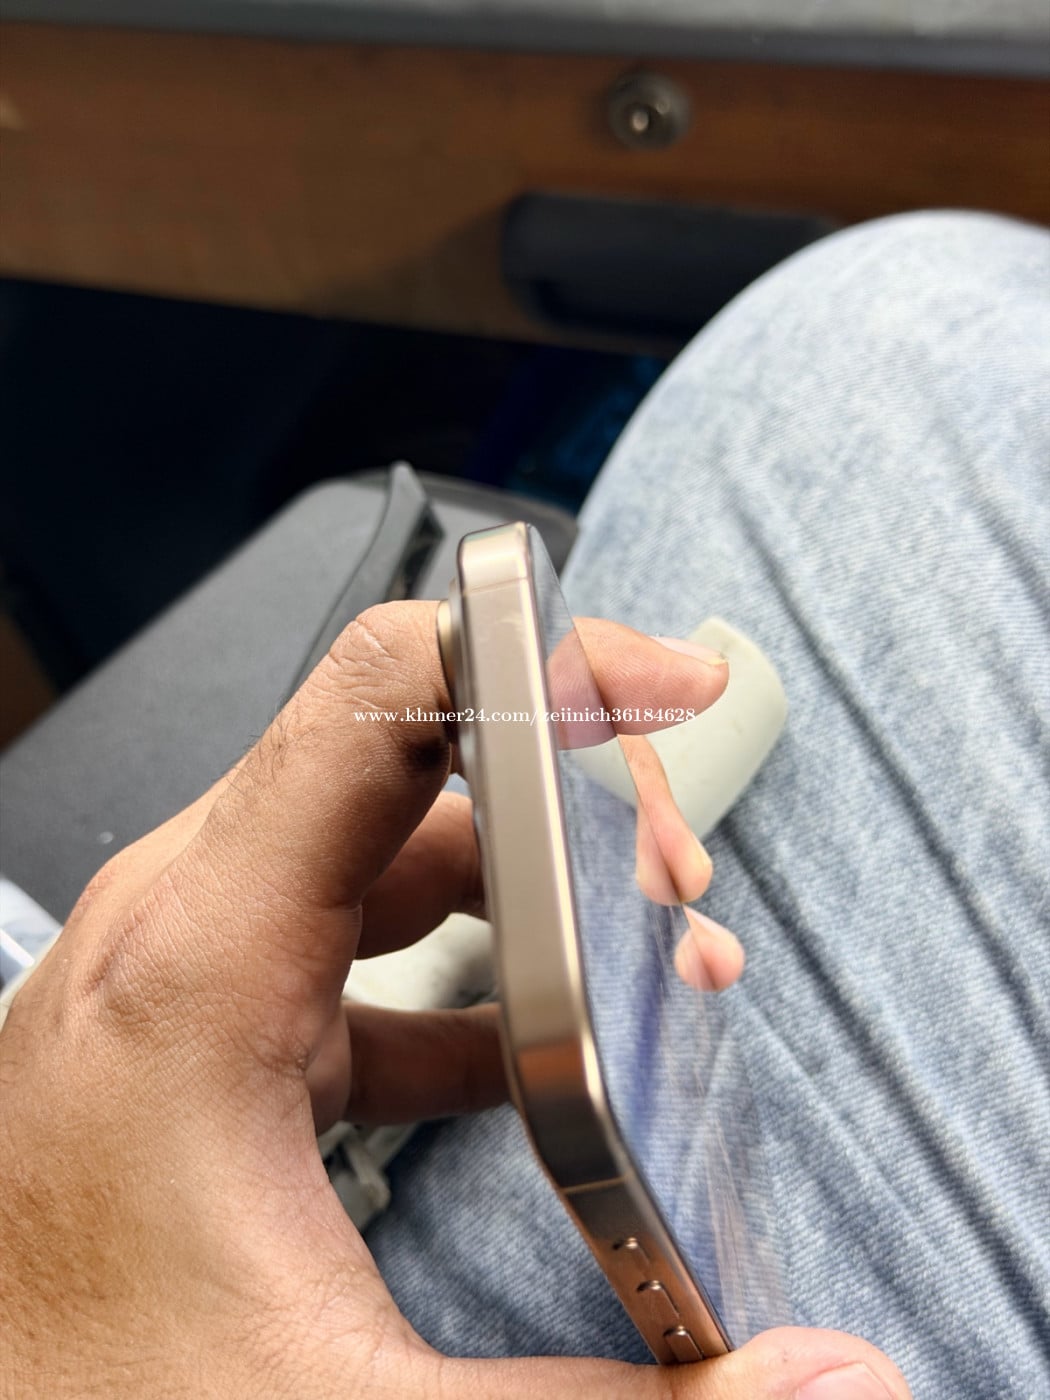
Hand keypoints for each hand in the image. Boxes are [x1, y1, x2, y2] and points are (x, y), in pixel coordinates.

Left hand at [0, 603, 910, 1399]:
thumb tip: (830, 1382)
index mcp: (201, 957)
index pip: (386, 694)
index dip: (546, 655)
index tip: (664, 684)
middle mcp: (183, 924)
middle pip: (416, 765)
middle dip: (578, 800)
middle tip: (681, 886)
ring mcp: (189, 966)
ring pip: (391, 846)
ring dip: (532, 885)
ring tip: (643, 957)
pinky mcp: (203, 1021)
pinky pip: (354, 938)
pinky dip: (466, 965)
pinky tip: (539, 1053)